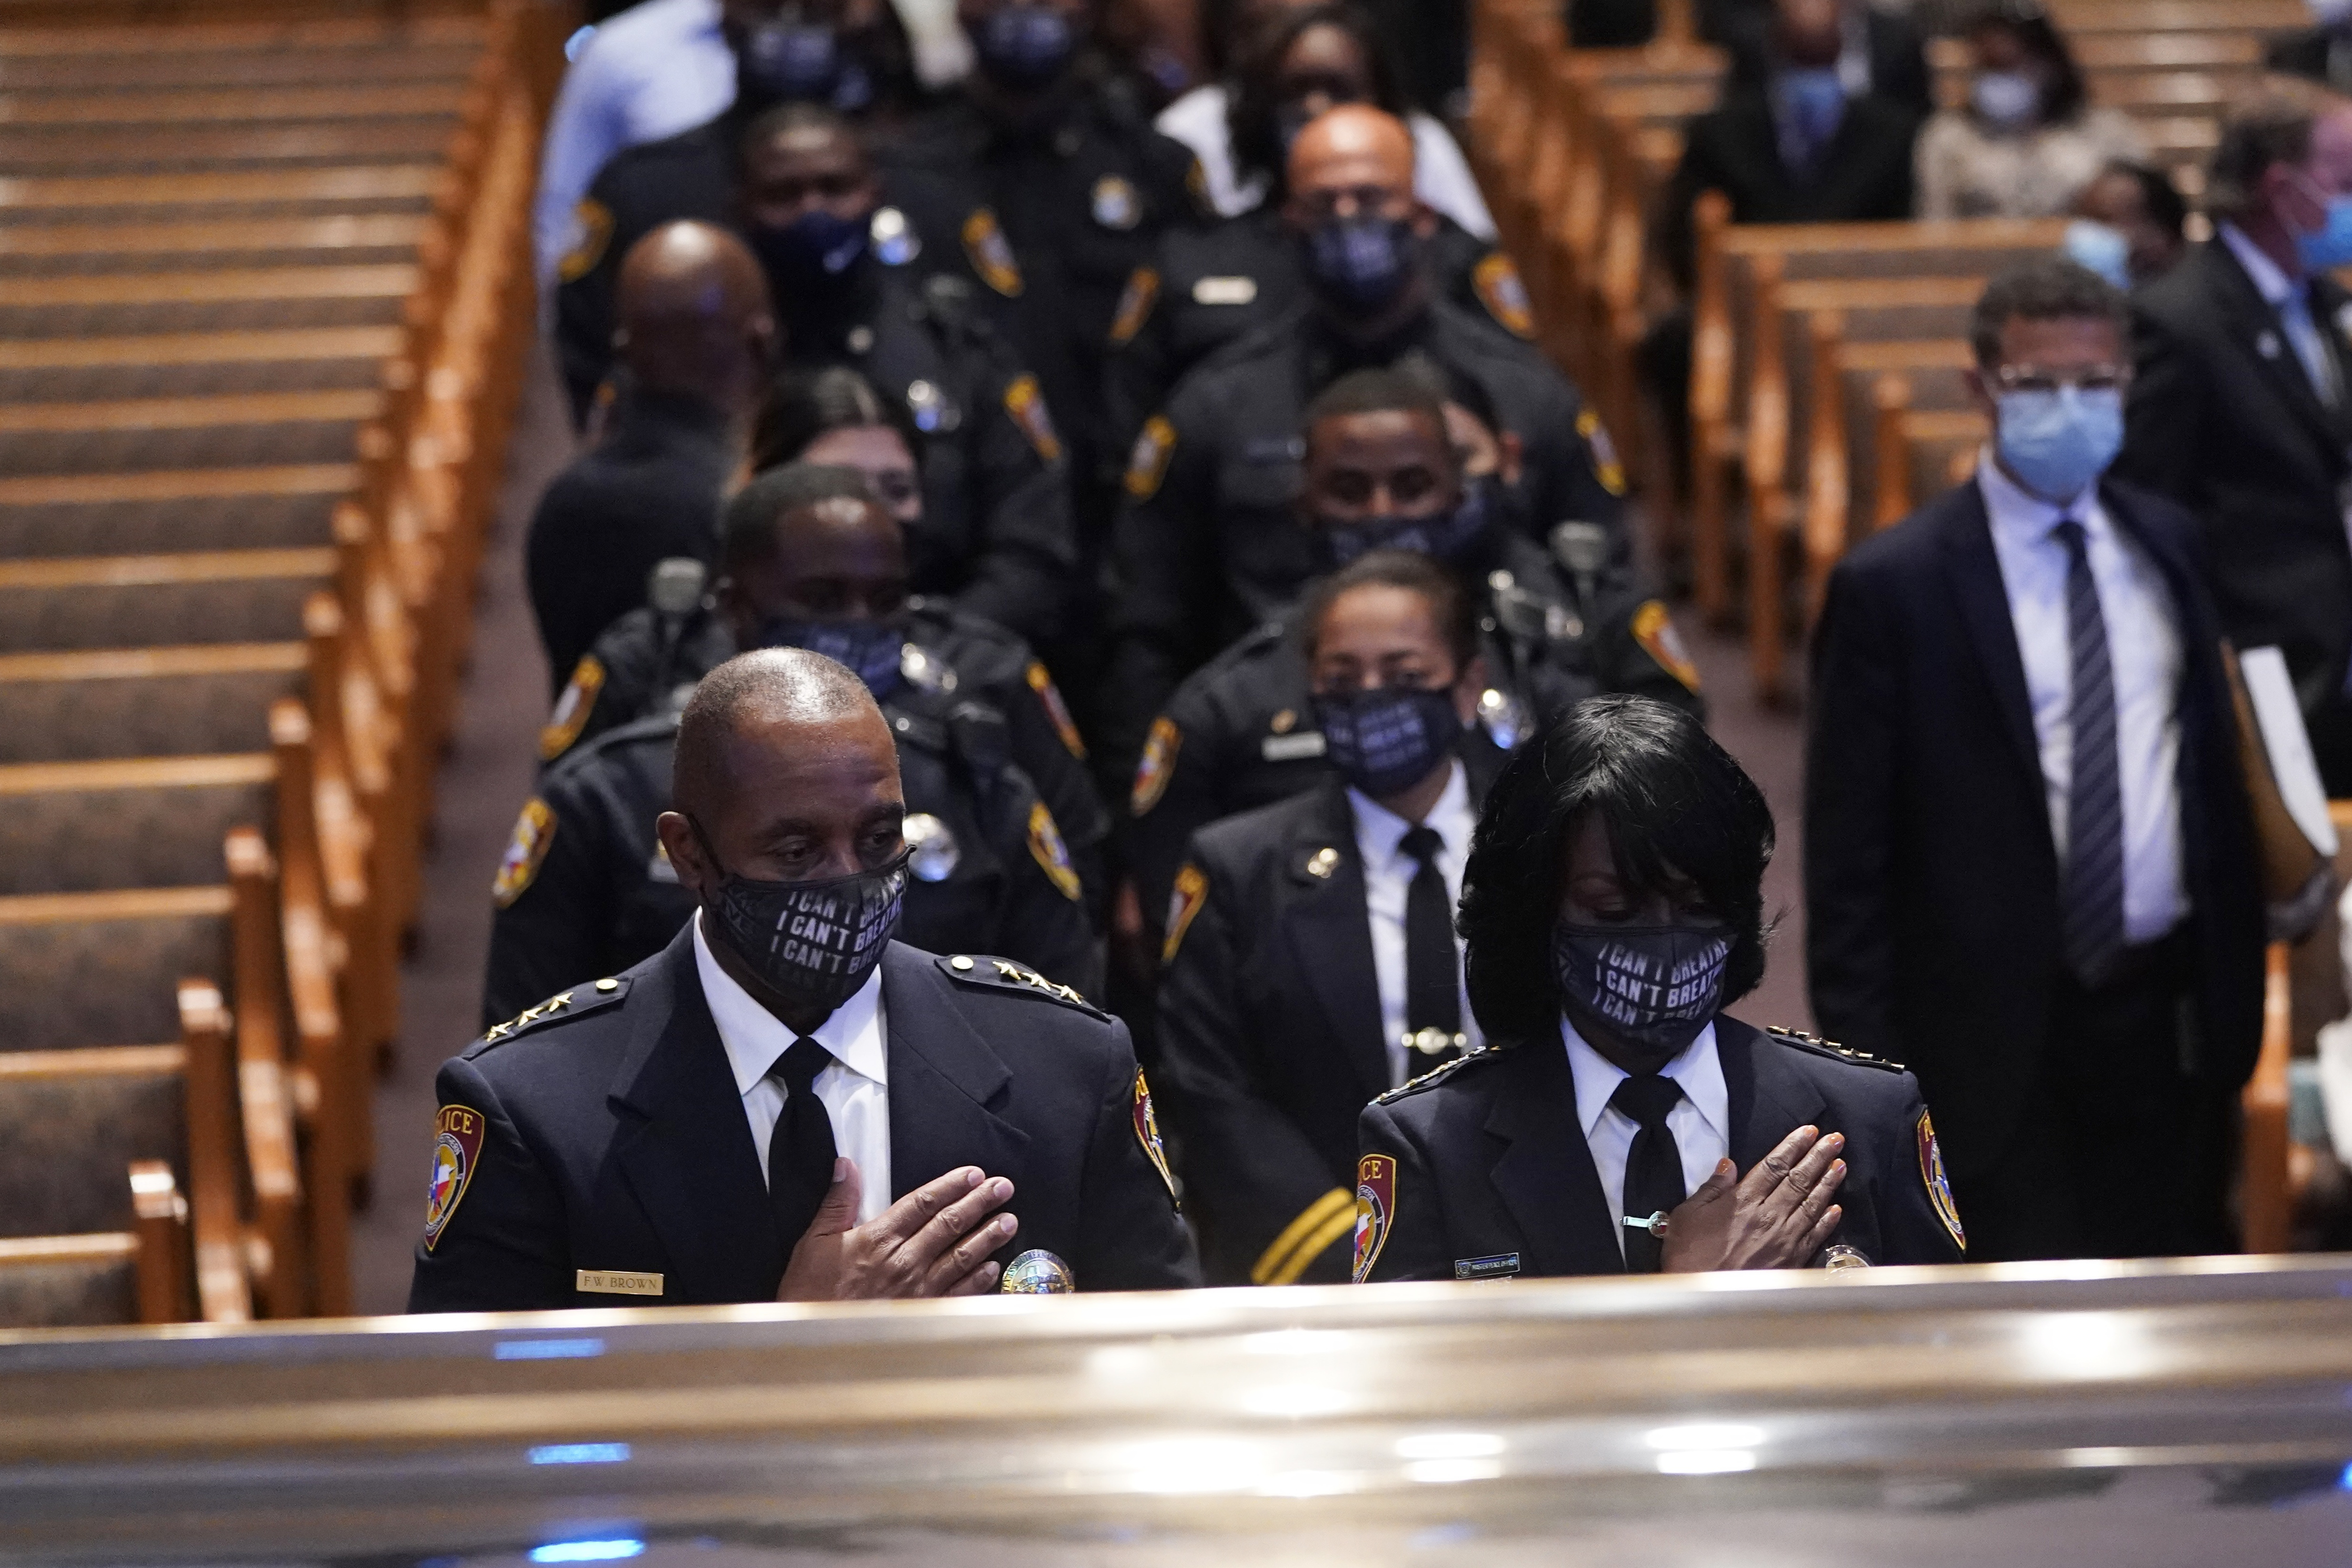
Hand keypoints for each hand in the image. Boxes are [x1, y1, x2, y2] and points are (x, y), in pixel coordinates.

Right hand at [776, 1160, 1017, 1300]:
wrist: (812, 1338)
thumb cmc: (811, 1291)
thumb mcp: (816, 1240)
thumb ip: (838, 1201)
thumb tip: (848, 1165)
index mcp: (878, 1238)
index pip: (923, 1202)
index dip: (951, 1185)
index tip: (973, 1174)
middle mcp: (903, 1261)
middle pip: (949, 1224)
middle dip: (979, 1203)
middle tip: (1003, 1188)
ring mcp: (916, 1289)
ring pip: (960, 1256)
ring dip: (987, 1237)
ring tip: (1009, 1220)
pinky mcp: (922, 1313)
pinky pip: (958, 1293)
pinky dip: (978, 1279)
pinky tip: (993, 1267)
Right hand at [1659, 1126, 1845, 1272]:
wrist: (1702, 1298)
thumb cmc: (1689, 1256)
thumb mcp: (1688, 1214)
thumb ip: (1712, 1189)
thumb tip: (1729, 1165)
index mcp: (1743, 1201)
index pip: (1774, 1166)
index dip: (1793, 1146)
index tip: (1808, 1131)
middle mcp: (1768, 1216)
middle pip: (1799, 1180)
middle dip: (1818, 1156)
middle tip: (1835, 1139)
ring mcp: (1783, 1240)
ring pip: (1812, 1204)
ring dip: (1828, 1183)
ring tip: (1841, 1164)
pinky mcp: (1790, 1261)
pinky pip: (1814, 1236)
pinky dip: (1827, 1221)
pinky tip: (1836, 1208)